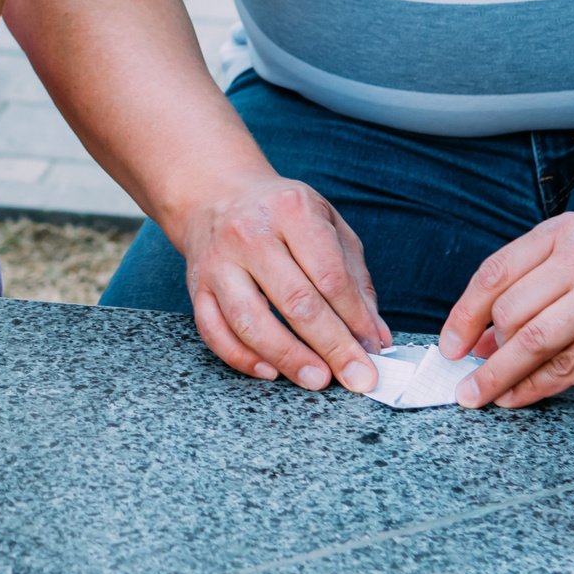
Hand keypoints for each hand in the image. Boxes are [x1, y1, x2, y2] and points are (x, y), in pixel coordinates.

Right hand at [175, 175, 390, 393]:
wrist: (215, 193)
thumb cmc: (280, 213)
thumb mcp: (327, 225)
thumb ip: (355, 278)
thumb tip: (375, 336)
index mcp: (291, 211)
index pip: (331, 276)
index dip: (356, 319)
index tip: (374, 351)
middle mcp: (250, 234)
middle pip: (296, 302)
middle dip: (333, 347)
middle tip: (357, 378)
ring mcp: (218, 262)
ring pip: (251, 322)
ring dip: (289, 358)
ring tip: (318, 380)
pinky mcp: (197, 287)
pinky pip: (214, 332)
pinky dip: (242, 358)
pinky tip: (271, 371)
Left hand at [439, 215, 573, 408]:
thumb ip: (538, 282)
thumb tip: (485, 336)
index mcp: (563, 233)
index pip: (494, 273)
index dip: (463, 313)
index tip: (449, 344)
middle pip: (508, 310)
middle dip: (480, 349)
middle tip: (466, 375)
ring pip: (531, 342)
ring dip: (497, 376)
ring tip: (477, 397)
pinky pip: (565, 369)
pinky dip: (533, 388)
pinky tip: (515, 398)